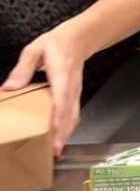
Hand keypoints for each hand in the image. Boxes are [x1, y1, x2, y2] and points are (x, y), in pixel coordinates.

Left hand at [1, 22, 89, 155]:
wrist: (79, 39)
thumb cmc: (57, 44)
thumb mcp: (35, 49)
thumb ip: (23, 68)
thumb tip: (9, 87)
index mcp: (62, 74)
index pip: (62, 98)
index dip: (59, 115)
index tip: (55, 130)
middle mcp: (71, 86)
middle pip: (70, 112)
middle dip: (63, 132)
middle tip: (55, 150)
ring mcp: (75, 92)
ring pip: (74, 115)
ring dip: (67, 133)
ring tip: (56, 149)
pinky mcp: (75, 96)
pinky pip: (74, 113)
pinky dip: (68, 127)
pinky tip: (61, 137)